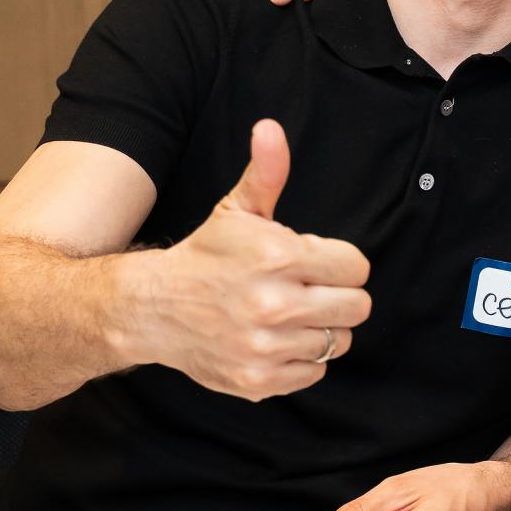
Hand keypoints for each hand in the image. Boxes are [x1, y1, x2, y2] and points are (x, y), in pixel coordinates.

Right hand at [134, 119, 371, 399]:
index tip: (314, 262)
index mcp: (278, 256)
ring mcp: (266, 346)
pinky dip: (301, 359)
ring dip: (320, 328)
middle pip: (357, 307)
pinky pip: (314, 372)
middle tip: (308, 290)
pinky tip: (276, 339)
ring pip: (338, 341)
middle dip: (338, 295)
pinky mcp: (259, 380)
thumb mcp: (236, 210)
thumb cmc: (206, 256)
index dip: (339, 263)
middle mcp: (274, 304)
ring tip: (289, 314)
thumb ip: (266, 172)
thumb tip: (270, 129)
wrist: (153, 308)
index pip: (357, 268)